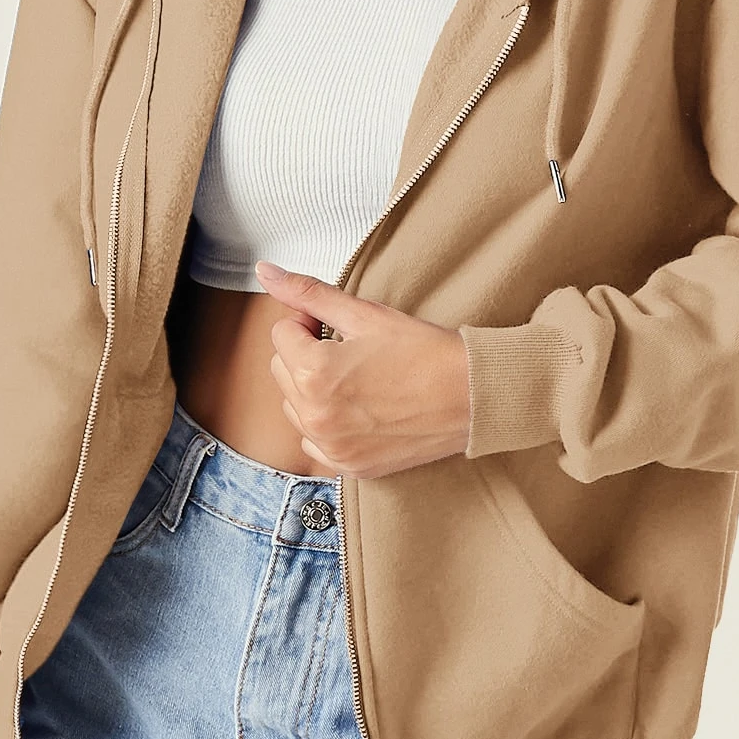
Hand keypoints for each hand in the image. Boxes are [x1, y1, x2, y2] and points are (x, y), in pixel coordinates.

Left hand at [253, 260, 470, 476]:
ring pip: (295, 407)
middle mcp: (315, 416)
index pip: (282, 334)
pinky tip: (359, 409)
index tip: (338, 326)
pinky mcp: (349, 466)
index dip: (309, 322)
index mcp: (313, 373)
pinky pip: (314, 442)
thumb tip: (266, 272)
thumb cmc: (424, 352)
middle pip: (282, 370)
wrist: (472, 396)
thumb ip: (309, 293)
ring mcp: (331, 446)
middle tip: (351, 349)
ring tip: (357, 379)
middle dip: (307, 354)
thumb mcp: (365, 314)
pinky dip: (327, 425)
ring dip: (313, 390)